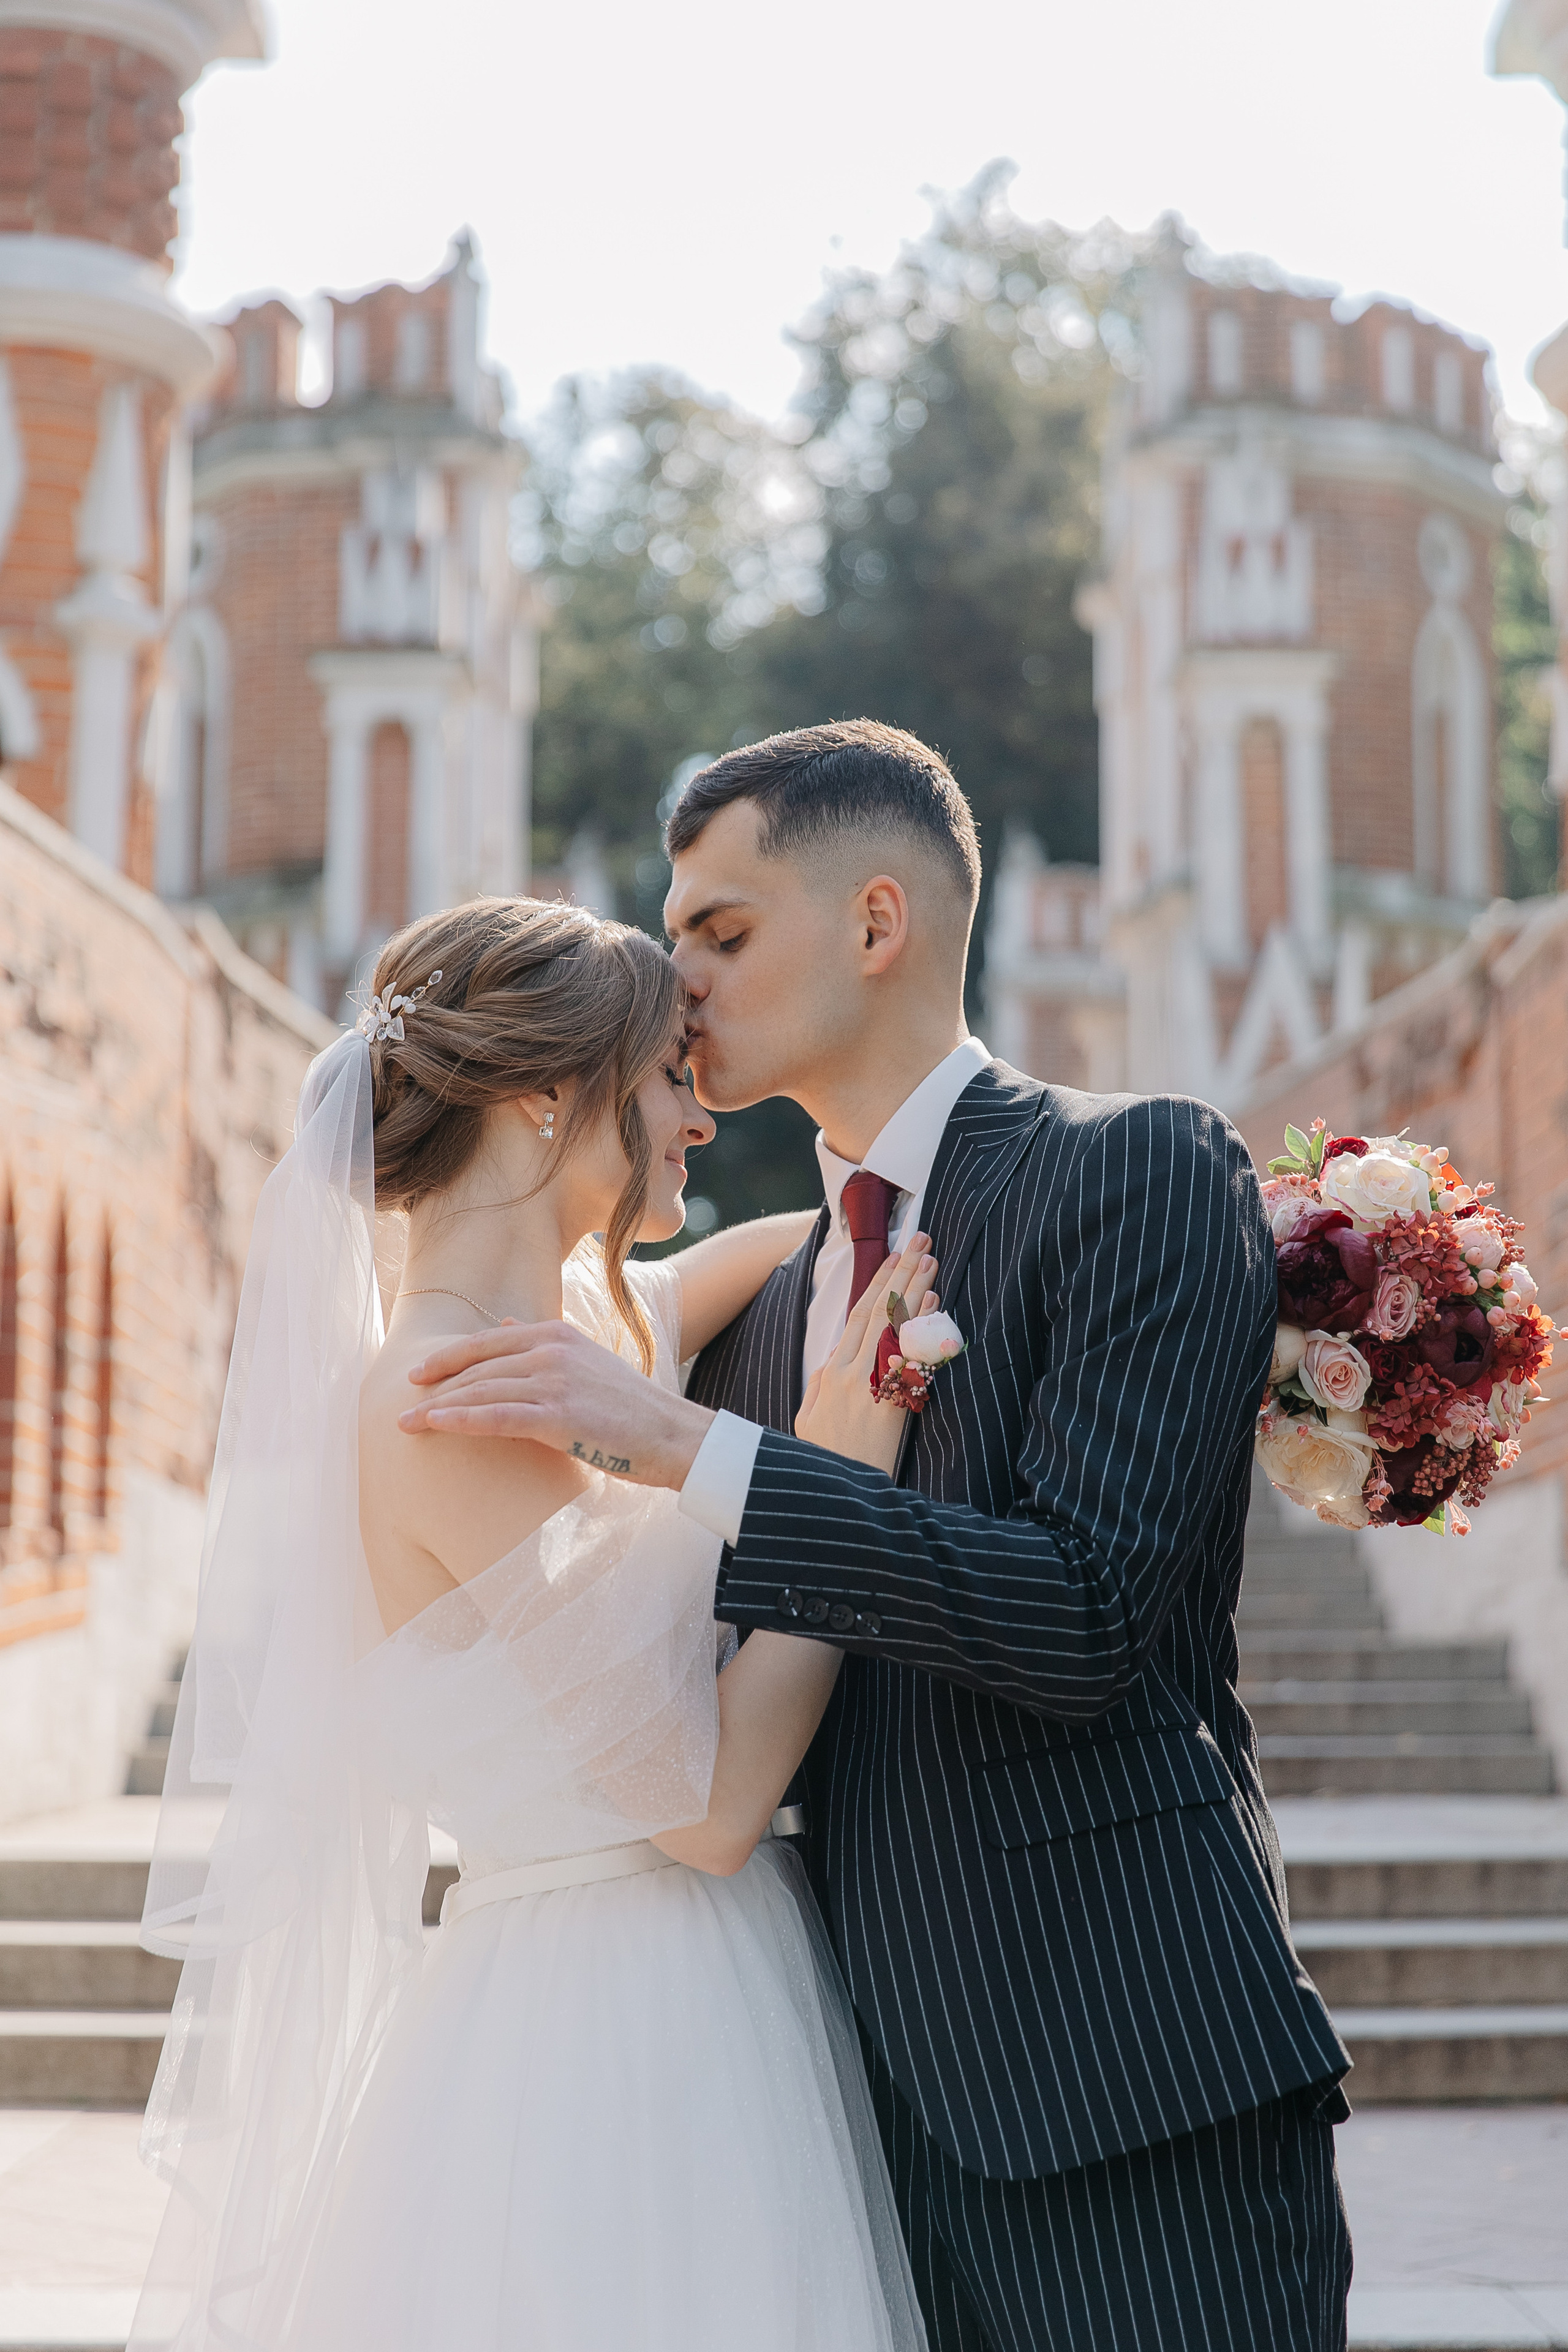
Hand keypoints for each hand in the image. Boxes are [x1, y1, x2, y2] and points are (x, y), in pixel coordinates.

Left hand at [397, 1320, 714, 1490]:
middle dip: (436, 1386)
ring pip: (481, 1391)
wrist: (674, 1435)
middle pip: (478, 1367)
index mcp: (557, 1334)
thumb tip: (504, 1321)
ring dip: (438, 1408)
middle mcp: (552, 1351)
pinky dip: (461, 1420)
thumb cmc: (631, 1407)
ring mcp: (555, 1382)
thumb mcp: (586, 1359)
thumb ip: (544, 1342)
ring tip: (406, 1424)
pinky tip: (436, 1426)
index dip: (449, 1357)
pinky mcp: (559, 1416)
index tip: (419, 1373)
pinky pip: (497, 1417)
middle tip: (400, 1403)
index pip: (489, 1340)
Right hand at [794, 1233, 939, 1475]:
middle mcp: (850, 1373)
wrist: (841, 1500)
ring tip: (931, 1259)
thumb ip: (819, 1386)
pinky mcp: (890, 1404)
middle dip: (900, 1271)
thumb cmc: (827, 1460)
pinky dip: (920, 1328)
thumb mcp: (808, 1421)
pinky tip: (934, 1305)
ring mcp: (870, 1387)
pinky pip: (908, 1357)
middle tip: (922, 1239)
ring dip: (913, 1289)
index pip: (858, 1316)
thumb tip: (831, 1362)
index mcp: (830, 1373)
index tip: (897, 1256)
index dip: (879, 1283)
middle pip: (877, 1310)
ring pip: (893, 1326)